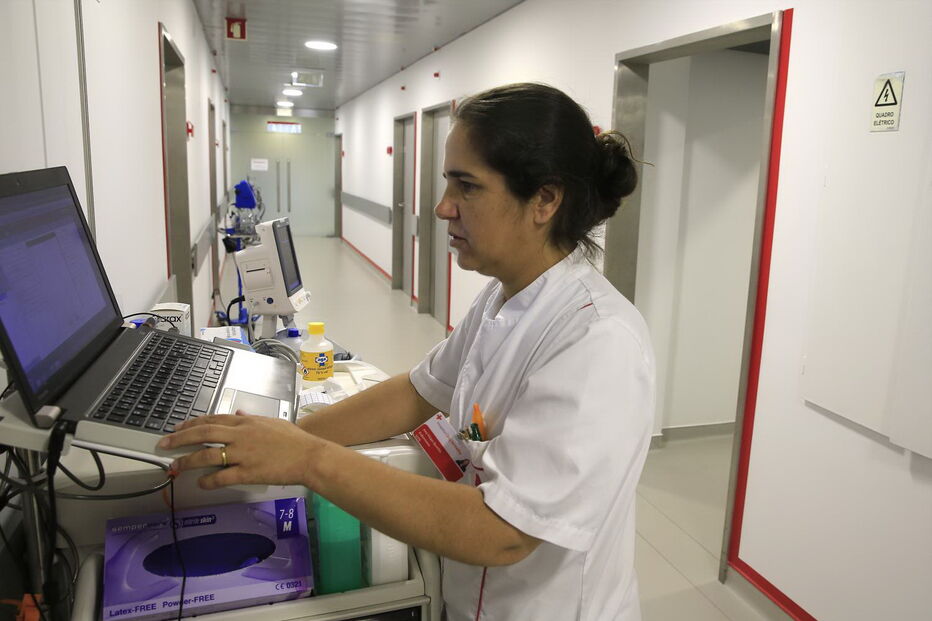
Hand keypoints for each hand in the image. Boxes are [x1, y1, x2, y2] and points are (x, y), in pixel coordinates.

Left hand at [157, 411, 326, 489]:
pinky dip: (208, 481)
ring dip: (187, 461)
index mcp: (245, 422)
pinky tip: (200, 483)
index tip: (177, 429)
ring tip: (174, 466)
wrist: (309, 455)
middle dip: (180, 439)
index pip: (212, 420)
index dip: (192, 424)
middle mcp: (240, 435)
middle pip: (203, 433)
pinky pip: (221, 477)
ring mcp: (243, 454)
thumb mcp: (271, 422)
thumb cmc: (294, 439)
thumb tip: (237, 415)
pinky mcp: (248, 472)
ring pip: (207, 455)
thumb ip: (251, 419)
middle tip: (163, 444)